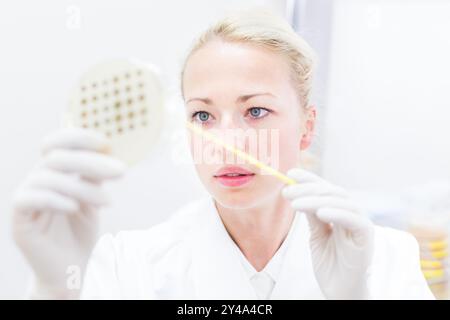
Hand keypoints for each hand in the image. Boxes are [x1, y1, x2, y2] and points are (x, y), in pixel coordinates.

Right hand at [12, 128, 124, 298]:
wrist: (71, 268)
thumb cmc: (81, 232)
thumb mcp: (93, 198)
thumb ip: (93, 175)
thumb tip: (105, 149)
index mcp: (52, 172)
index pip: (56, 143)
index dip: (78, 137)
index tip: (107, 144)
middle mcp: (36, 180)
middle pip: (56, 158)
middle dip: (91, 162)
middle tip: (122, 171)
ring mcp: (25, 198)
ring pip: (48, 178)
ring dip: (83, 188)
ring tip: (108, 202)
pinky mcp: (19, 220)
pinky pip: (30, 200)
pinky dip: (56, 199)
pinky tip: (76, 207)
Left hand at [282, 168, 373, 298]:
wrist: (340, 292)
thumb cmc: (330, 264)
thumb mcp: (317, 236)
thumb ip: (312, 216)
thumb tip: (299, 194)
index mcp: (340, 212)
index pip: (325, 189)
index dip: (309, 179)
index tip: (290, 174)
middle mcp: (352, 214)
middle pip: (333, 192)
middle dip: (308, 189)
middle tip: (287, 191)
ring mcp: (361, 225)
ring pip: (341, 202)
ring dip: (316, 200)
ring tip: (295, 204)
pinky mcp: (366, 237)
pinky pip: (354, 220)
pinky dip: (337, 213)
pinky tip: (320, 212)